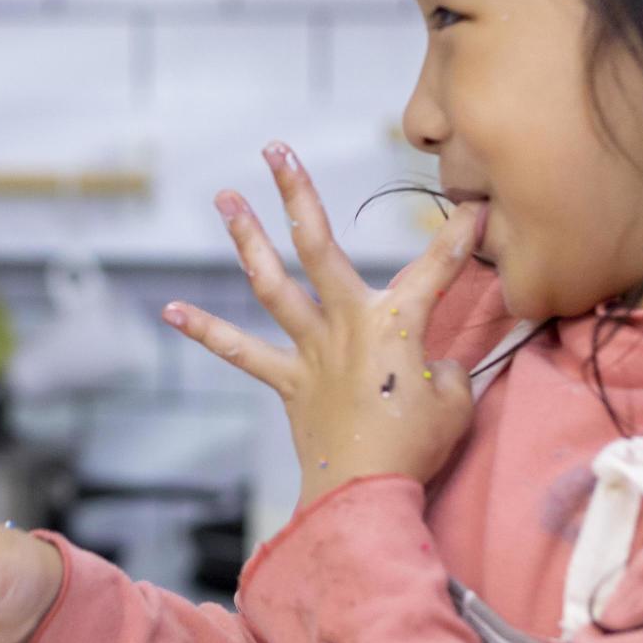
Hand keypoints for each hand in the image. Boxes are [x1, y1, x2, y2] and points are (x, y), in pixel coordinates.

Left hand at [164, 142, 490, 504]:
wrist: (364, 494)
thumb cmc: (417, 448)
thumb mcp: (454, 399)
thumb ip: (444, 366)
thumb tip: (431, 361)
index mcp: (396, 323)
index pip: (436, 268)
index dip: (458, 237)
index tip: (472, 206)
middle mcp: (346, 323)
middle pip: (318, 245)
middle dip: (297, 192)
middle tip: (276, 149)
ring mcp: (311, 350)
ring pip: (271, 283)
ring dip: (246, 237)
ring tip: (225, 197)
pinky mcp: (288, 381)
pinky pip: (241, 352)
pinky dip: (205, 331)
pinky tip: (171, 309)